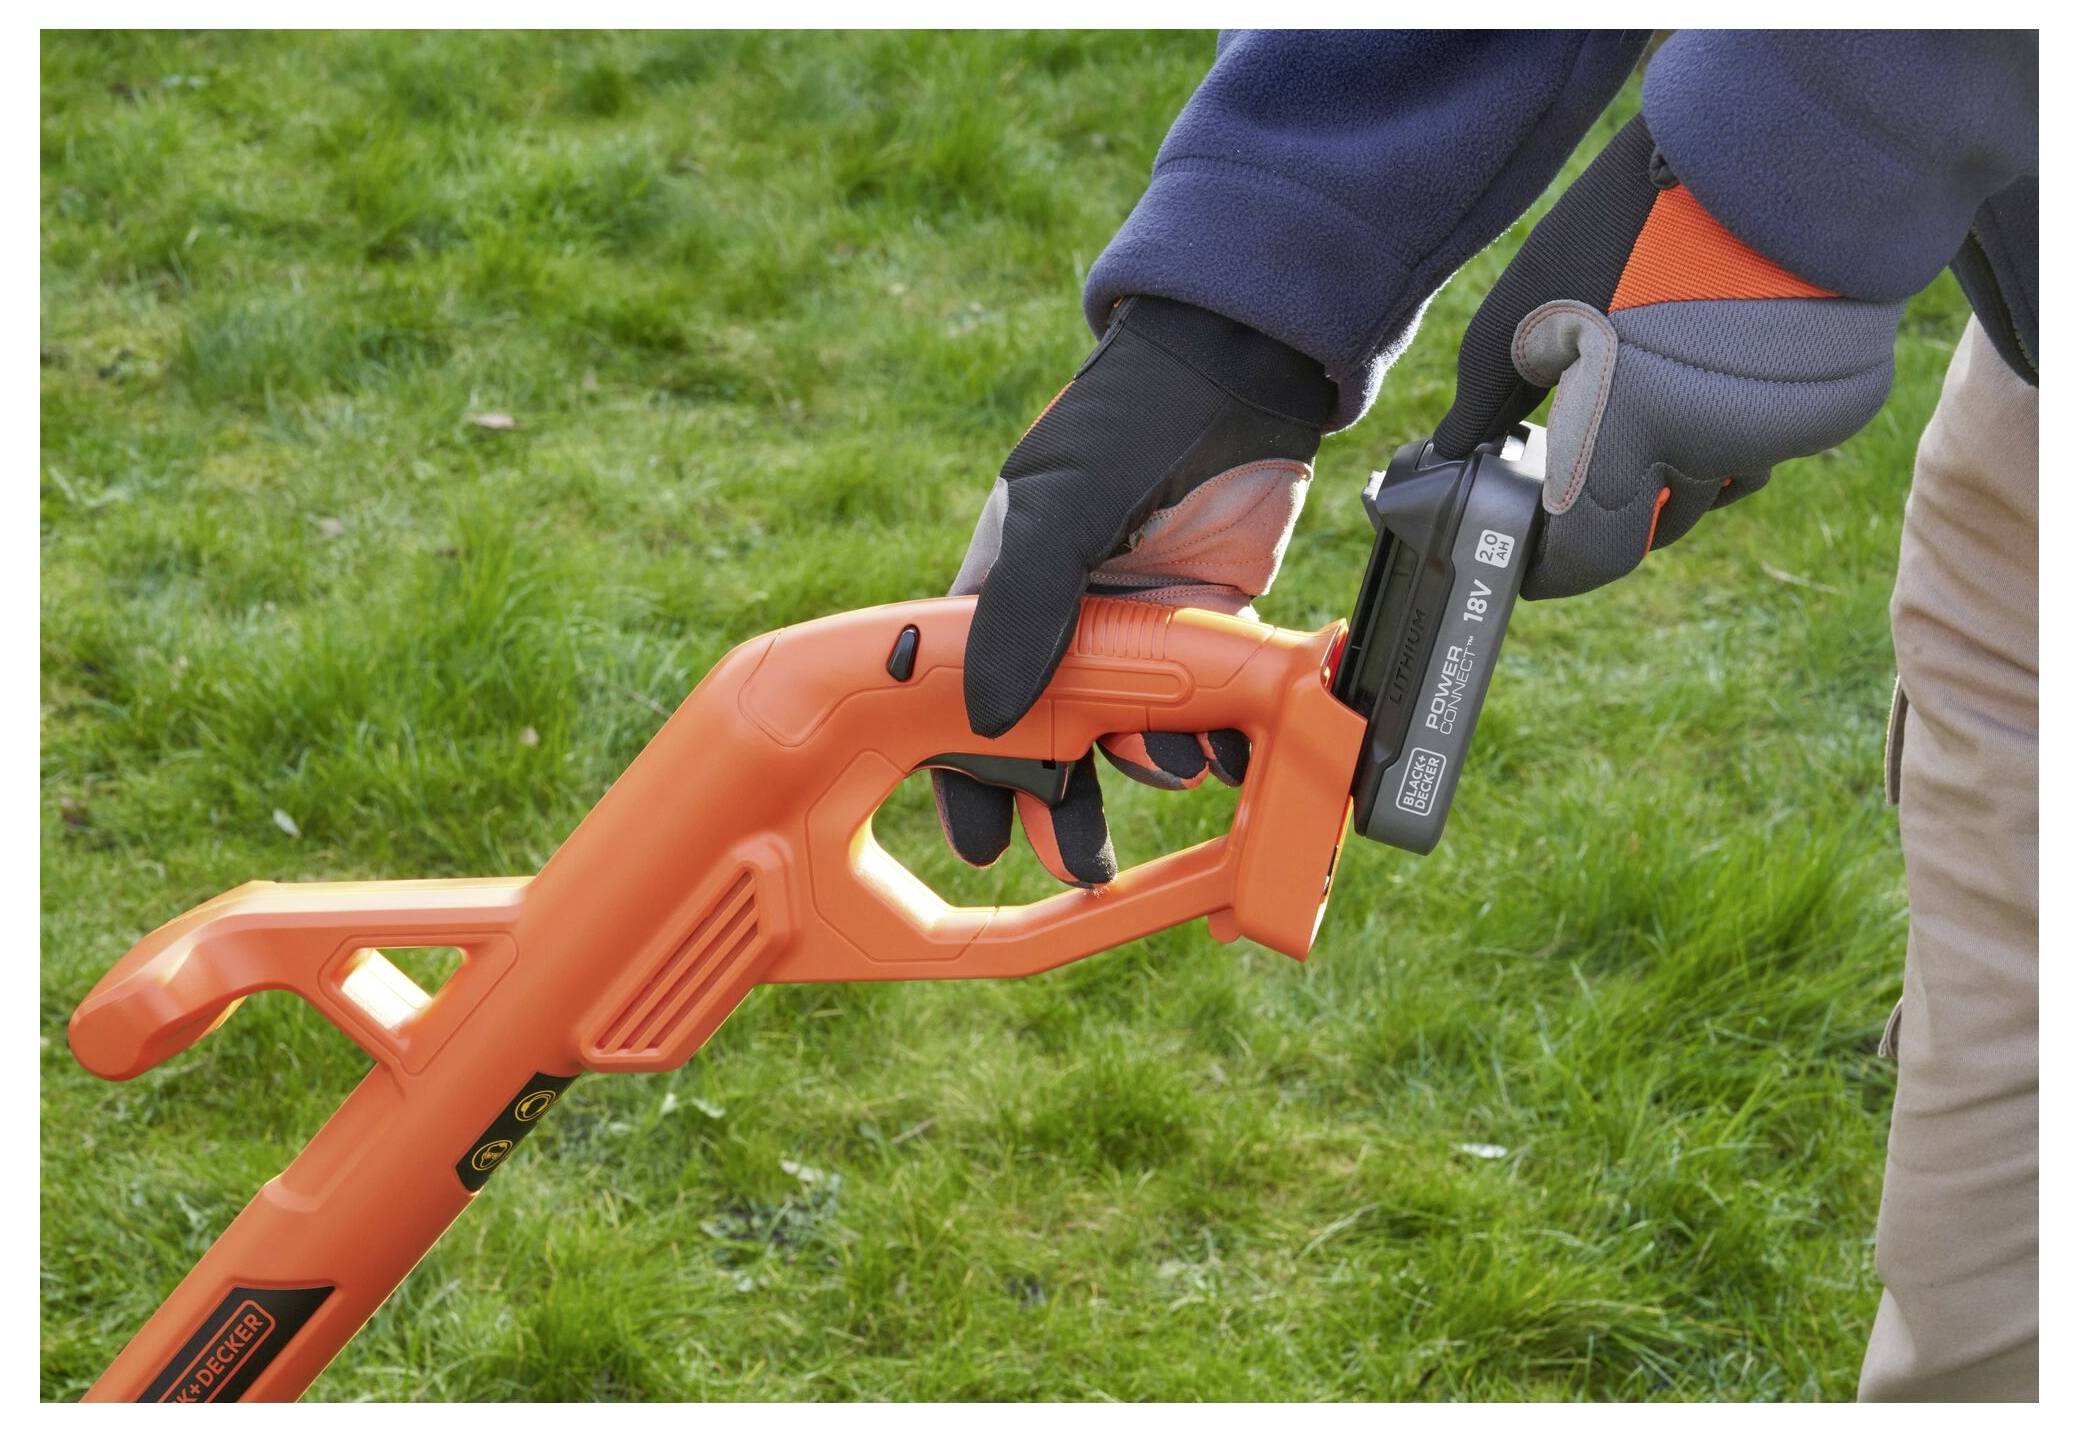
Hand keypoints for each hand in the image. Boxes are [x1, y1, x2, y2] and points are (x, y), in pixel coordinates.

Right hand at [934, 295, 1333, 884]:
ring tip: (1179, 768)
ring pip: (1132, 730)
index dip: (970, 777)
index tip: (980, 845)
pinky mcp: (1207, 625)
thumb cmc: (1128, 422)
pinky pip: (1205, 706)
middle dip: (1063, 806)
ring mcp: (1137, 627)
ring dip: (1151, 763)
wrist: (1242, 370)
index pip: (968, 704)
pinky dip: (1218, 737)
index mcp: (1004, 593)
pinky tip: (1233, 756)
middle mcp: (1064, 622)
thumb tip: (994, 721)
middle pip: (1051, 739)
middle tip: (1082, 866)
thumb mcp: (1063, 511)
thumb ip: (1026, 609)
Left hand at [1434, 114, 1904, 598]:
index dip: (1555, 569)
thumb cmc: (1635, 222)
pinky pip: (1766, 445)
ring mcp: (1777, 432)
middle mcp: (1708, 451)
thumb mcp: (1530, 307)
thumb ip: (1487, 398)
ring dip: (1677, 471)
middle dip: (1614, 511)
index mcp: (1628, 435)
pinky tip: (1706, 381)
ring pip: (1715, 486)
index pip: (1591, 556)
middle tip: (1580, 472)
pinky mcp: (1833, 405)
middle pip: (1656, 524)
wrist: (1770, 151)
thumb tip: (1453, 452)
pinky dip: (1731, 432)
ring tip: (1645, 412)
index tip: (1527, 565)